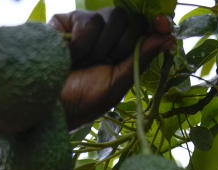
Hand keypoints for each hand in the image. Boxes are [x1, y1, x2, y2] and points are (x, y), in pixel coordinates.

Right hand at [49, 8, 174, 128]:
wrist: (48, 105)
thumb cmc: (82, 101)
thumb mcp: (117, 83)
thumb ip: (141, 57)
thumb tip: (169, 38)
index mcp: (120, 51)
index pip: (144, 28)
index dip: (157, 24)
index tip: (164, 26)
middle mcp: (105, 35)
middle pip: (132, 19)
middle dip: (123, 44)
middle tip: (104, 63)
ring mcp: (85, 26)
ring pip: (113, 16)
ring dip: (102, 47)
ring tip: (83, 63)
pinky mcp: (66, 21)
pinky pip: (89, 20)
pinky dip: (83, 42)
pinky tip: (70, 56)